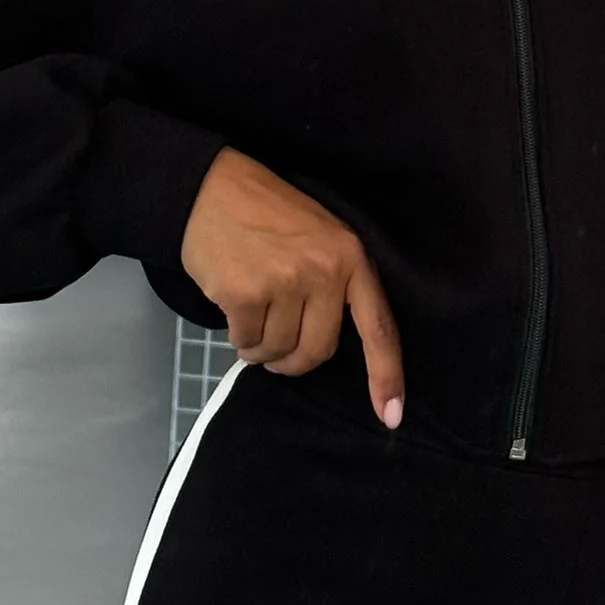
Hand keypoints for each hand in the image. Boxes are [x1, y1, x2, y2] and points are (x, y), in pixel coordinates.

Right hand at [181, 146, 404, 429]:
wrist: (212, 187)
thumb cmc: (269, 214)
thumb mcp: (321, 236)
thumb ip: (334, 284)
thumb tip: (325, 348)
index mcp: (352, 258)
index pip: (378, 328)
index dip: (386, 376)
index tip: (391, 417)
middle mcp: (324, 272)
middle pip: (317, 352)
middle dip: (294, 362)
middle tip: (277, 354)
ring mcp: (285, 283)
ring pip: (278, 351)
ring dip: (261, 350)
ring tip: (252, 319)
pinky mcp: (246, 294)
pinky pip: (246, 343)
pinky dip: (239, 338)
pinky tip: (234, 310)